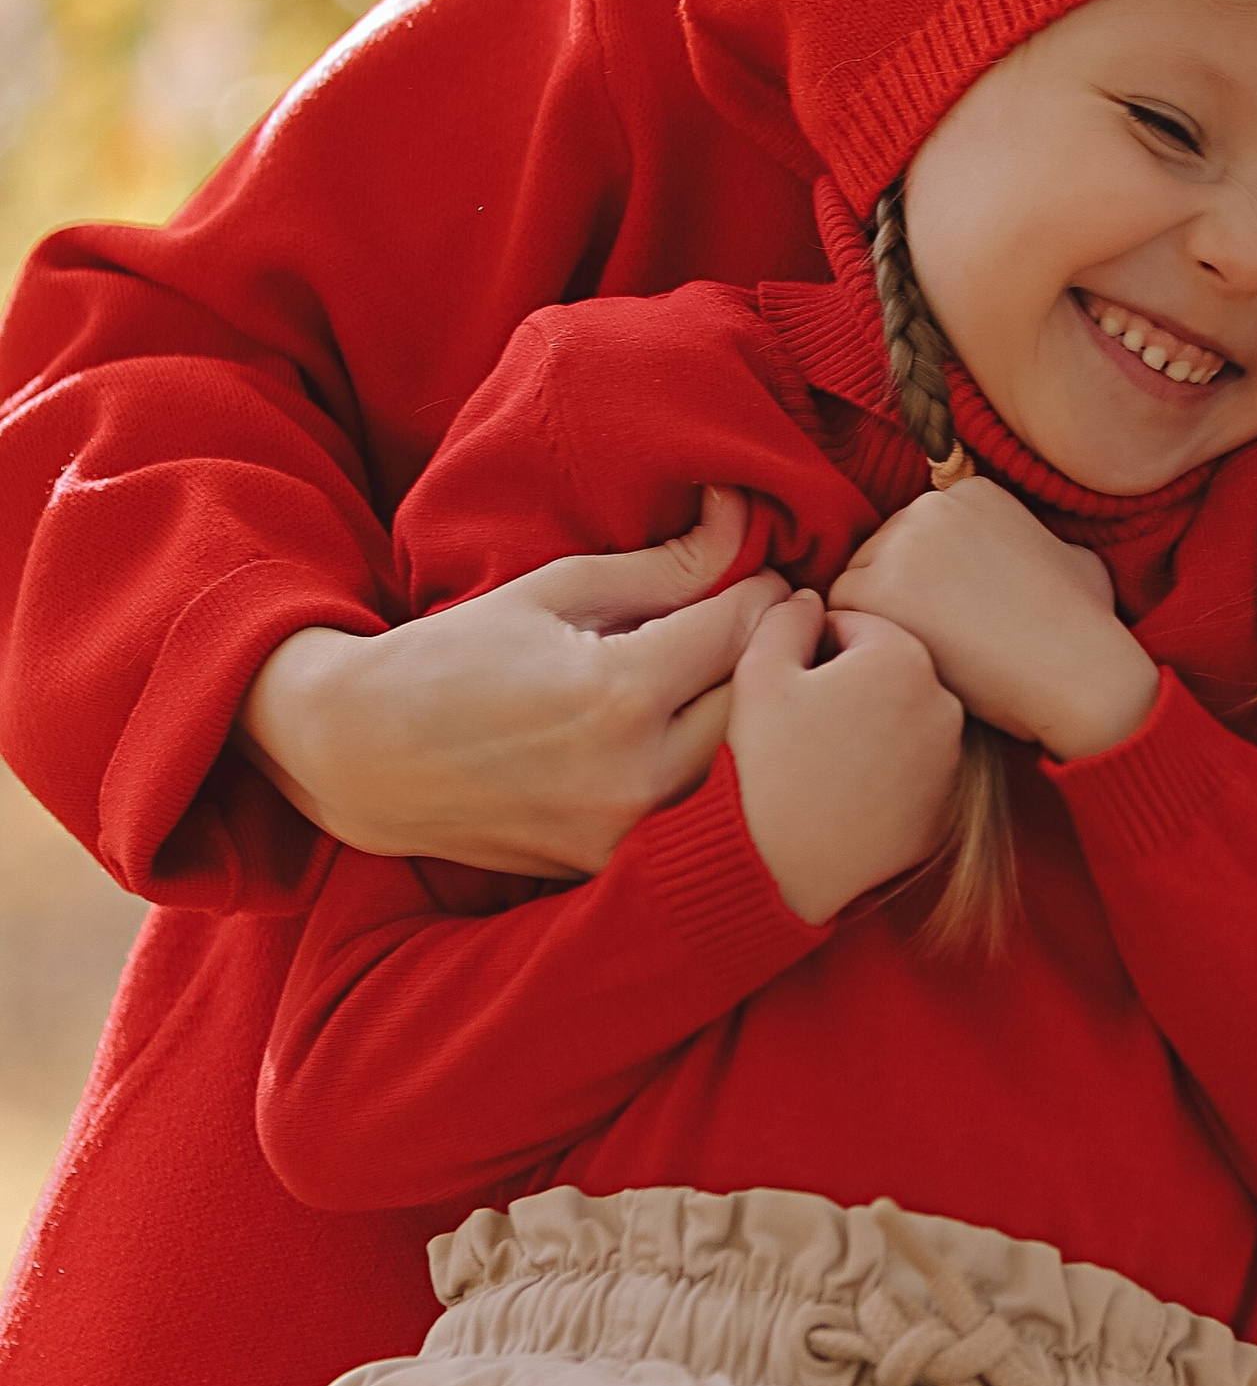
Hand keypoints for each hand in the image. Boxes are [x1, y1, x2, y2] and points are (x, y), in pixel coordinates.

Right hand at [238, 490, 789, 879]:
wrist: (357, 755)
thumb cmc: (452, 656)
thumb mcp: (555, 590)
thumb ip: (663, 566)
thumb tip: (739, 518)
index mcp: (620, 694)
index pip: (743, 632)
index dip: (766, 594)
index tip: (771, 576)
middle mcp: (632, 774)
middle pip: (755, 704)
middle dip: (768, 654)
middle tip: (769, 619)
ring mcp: (621, 833)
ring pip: (734, 766)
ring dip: (741, 715)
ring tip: (728, 672)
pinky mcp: (604, 866)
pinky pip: (685, 810)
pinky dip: (697, 768)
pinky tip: (680, 730)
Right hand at [729, 594, 967, 923]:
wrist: (792, 870)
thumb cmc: (771, 768)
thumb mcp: (758, 673)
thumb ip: (784, 617)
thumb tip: (807, 598)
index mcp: (902, 655)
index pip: (852, 623)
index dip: (808, 650)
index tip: (789, 688)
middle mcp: (944, 699)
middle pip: (883, 667)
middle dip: (845, 682)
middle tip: (802, 724)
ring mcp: (952, 755)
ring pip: (900, 713)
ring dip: (867, 722)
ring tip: (822, 759)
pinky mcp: (949, 801)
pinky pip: (913, 762)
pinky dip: (886, 766)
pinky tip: (847, 790)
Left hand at [828, 480, 1158, 760]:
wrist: (1079, 672)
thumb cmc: (1085, 629)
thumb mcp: (1073, 559)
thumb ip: (1034, 545)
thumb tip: (1039, 558)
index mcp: (968, 493)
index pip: (915, 536)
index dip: (929, 585)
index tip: (956, 621)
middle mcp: (928, 507)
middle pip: (879, 554)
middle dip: (898, 599)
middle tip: (933, 648)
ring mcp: (897, 544)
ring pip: (855, 583)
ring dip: (877, 623)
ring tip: (920, 661)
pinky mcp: (874, 589)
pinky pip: (838, 617)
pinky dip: (861, 646)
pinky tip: (902, 670)